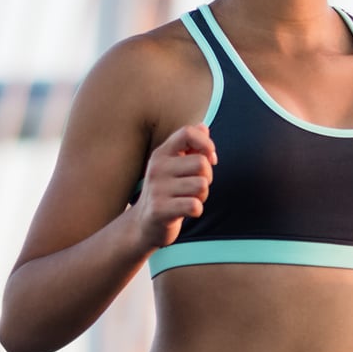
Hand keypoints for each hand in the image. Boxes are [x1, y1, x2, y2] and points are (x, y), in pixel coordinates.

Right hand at [129, 123, 216, 251]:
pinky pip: (195, 206)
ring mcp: (157, 189)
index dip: (206, 143)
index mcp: (162, 154)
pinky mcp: (160, 210)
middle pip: (202, 163)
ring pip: (202, 185)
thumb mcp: (173, 166)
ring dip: (202, 196)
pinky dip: (196, 210)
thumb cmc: (166, 192)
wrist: (143, 225)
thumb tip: (203, 126)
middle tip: (196, 188)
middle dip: (207, 178)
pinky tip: (185, 212)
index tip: (210, 158)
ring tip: (189, 199)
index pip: (187, 133)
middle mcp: (157, 168)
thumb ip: (189, 147)